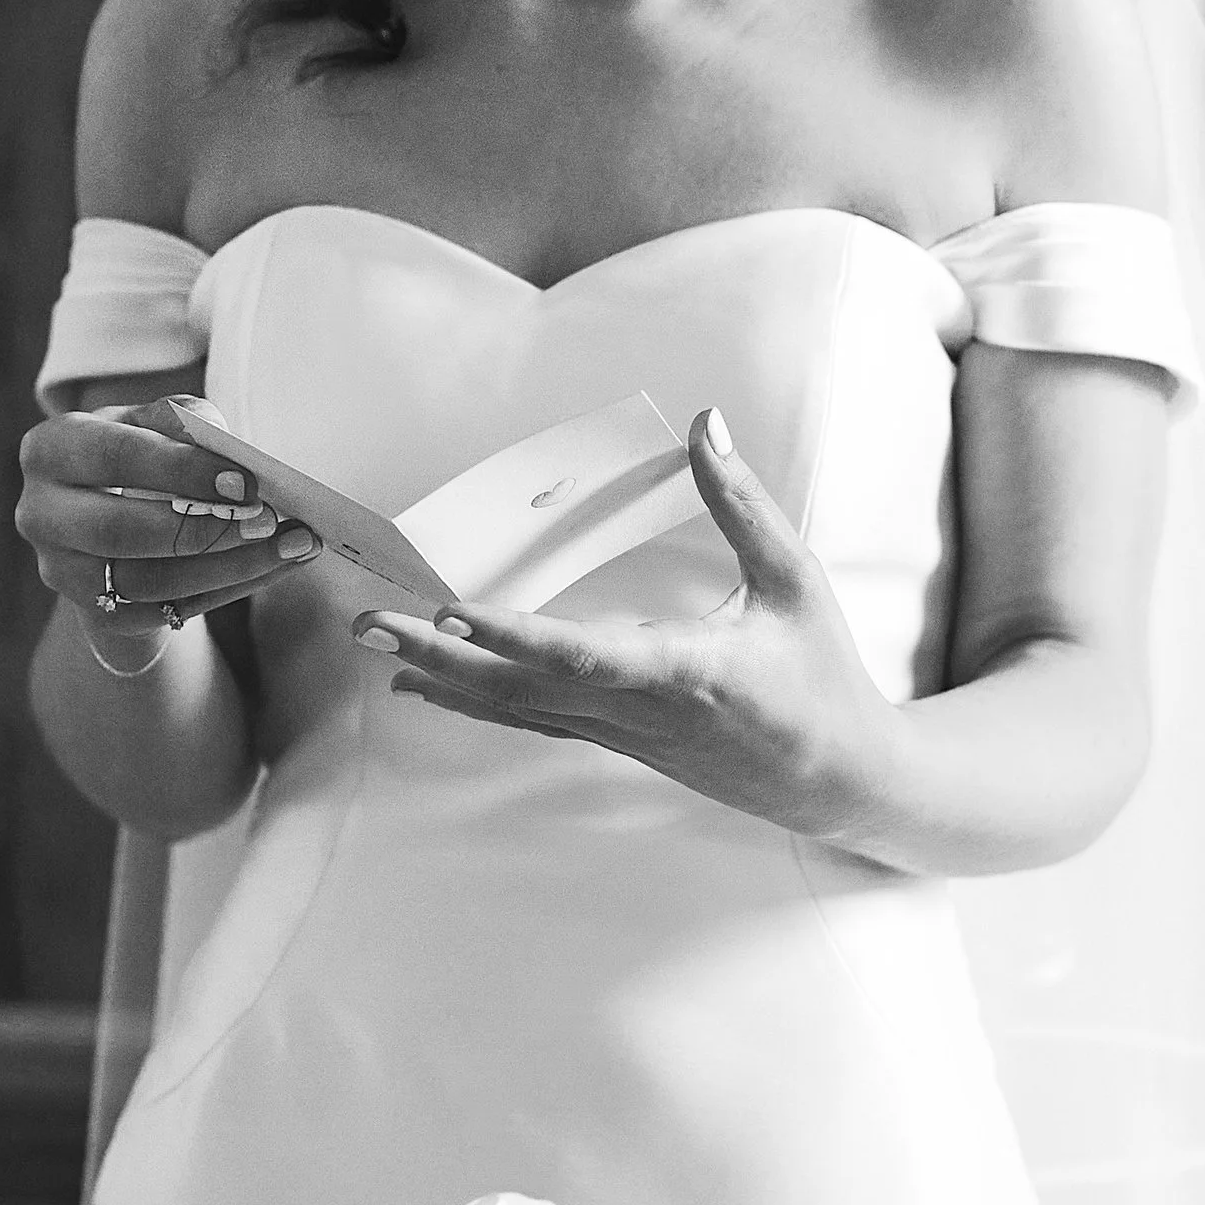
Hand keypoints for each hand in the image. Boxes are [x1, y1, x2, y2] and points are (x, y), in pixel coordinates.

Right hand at [16, 394, 321, 646]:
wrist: (117, 518)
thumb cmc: (143, 457)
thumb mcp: (154, 425)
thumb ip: (185, 422)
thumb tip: (228, 451)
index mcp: (51, 450)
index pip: (113, 456)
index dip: (181, 470)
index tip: (246, 481)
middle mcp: (41, 515)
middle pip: (120, 531)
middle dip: (203, 528)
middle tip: (269, 520)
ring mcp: (63, 573)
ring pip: (148, 581)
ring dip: (229, 566)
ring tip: (291, 545)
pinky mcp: (99, 614)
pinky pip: (168, 611)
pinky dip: (231, 589)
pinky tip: (276, 566)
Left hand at [355, 409, 901, 845]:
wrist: (835, 780)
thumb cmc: (822, 676)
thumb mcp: (795, 582)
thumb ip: (744, 504)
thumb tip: (706, 424)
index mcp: (686, 671)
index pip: (584, 653)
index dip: (513, 637)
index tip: (454, 612)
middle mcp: (639, 711)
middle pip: (521, 686)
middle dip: (439, 656)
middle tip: (369, 626)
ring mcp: (621, 733)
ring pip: (516, 709)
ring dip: (441, 678)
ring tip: (377, 649)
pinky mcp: (616, 740)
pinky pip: (531, 722)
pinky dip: (475, 702)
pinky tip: (427, 689)